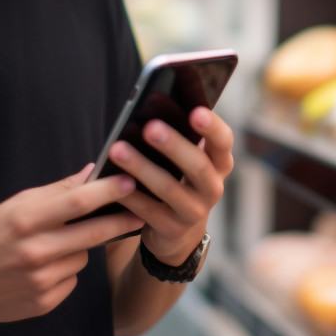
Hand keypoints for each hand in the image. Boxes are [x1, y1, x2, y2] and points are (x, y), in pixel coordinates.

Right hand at [0, 166, 145, 326]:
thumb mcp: (14, 206)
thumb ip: (56, 191)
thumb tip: (92, 171)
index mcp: (25, 220)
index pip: (77, 202)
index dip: (108, 191)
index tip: (131, 182)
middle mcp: (34, 251)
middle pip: (93, 233)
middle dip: (120, 220)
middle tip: (139, 212)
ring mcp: (40, 280)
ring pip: (83, 256)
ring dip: (78, 248)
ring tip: (50, 247)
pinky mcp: (44, 302)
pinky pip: (72, 278)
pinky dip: (64, 271)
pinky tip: (41, 271)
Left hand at [105, 107, 233, 264]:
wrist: (178, 230)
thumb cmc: (180, 180)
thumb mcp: (189, 161)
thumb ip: (182, 138)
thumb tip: (154, 105)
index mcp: (219, 163)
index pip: (223, 142)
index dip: (212, 128)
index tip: (195, 112)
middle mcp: (213, 188)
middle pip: (197, 166)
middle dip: (173, 145)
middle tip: (150, 127)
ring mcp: (194, 211)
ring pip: (168, 188)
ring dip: (142, 167)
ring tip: (118, 149)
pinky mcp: (172, 228)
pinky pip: (148, 210)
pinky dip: (129, 194)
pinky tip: (111, 180)